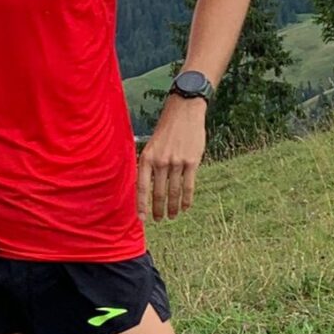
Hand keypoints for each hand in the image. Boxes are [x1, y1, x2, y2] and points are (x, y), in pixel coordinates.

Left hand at [137, 95, 206, 221]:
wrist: (183, 113)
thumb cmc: (166, 130)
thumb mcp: (151, 146)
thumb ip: (149, 165)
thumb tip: (146, 187)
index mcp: (146, 158)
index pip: (141, 187)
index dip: (142, 204)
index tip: (142, 219)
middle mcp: (160, 161)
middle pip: (158, 193)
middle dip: (158, 209)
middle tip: (159, 220)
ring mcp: (176, 162)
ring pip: (173, 192)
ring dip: (172, 207)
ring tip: (171, 216)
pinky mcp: (192, 162)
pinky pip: (188, 186)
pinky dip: (186, 199)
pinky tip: (184, 208)